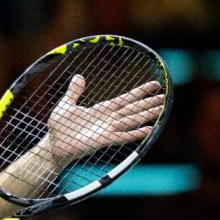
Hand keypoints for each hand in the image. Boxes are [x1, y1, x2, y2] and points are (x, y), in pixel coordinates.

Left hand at [47, 74, 162, 161]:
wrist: (54, 144)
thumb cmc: (60, 126)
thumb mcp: (66, 104)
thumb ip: (74, 91)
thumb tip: (78, 76)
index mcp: (101, 109)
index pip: (125, 99)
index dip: (139, 92)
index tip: (155, 85)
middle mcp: (108, 119)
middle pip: (132, 109)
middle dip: (148, 103)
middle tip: (165, 97)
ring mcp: (107, 130)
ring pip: (131, 120)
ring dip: (146, 115)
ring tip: (162, 109)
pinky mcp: (103, 140)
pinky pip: (122, 136)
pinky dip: (134, 133)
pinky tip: (148, 130)